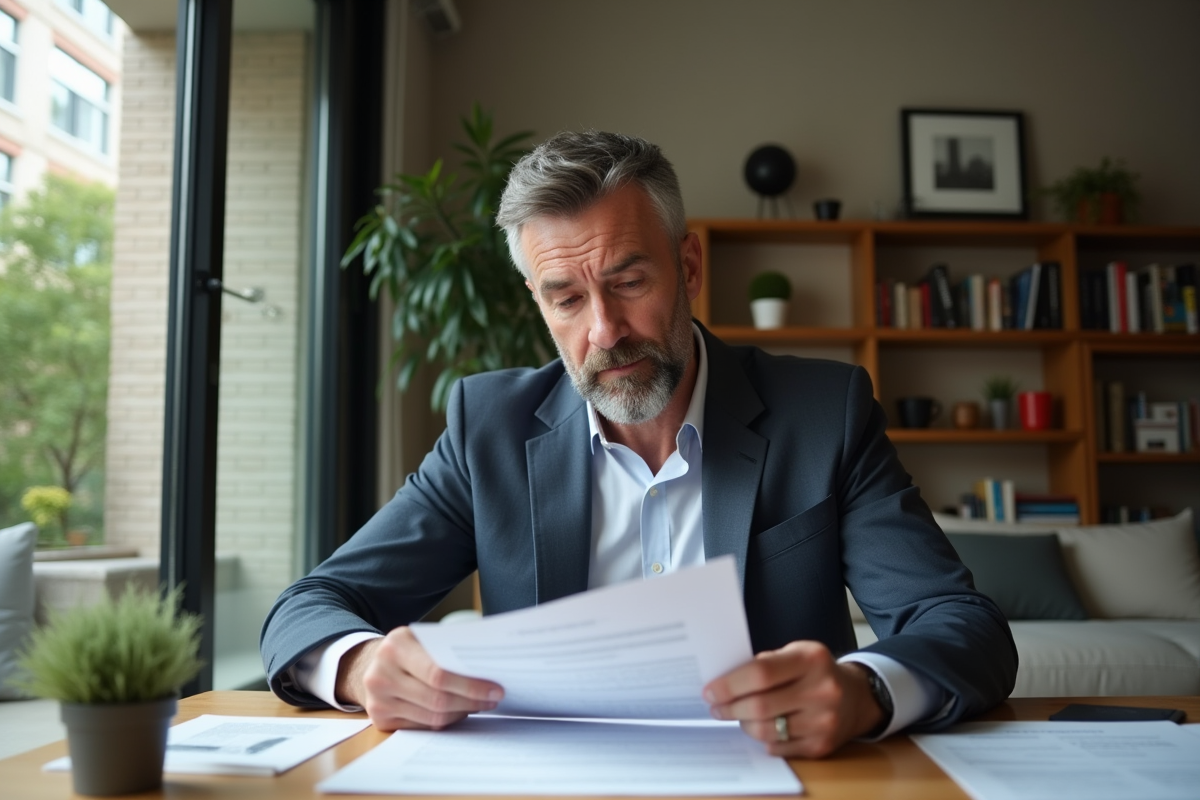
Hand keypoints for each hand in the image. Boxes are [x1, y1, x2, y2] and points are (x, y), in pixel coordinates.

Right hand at [336, 627, 503, 730]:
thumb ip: (448, 648)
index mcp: (395, 646)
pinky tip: (459, 710)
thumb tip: (487, 667)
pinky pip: (423, 726)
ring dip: (462, 712)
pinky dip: (446, 720)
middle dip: (471, 701)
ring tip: (480, 704)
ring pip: (432, 716)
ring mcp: (378, 699)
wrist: (370, 663)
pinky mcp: (380, 718)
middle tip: (493, 699)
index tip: (495, 689)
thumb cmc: (409, 649)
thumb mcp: (422, 637)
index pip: (437, 673)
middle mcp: (381, 673)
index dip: (469, 685)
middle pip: (436, 698)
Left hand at [703, 641, 882, 757]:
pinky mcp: (822, 746)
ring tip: (738, 716)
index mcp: (811, 659)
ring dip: (745, 724)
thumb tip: (723, 682)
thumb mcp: (795, 653)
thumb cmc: (814, 671)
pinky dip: (763, 739)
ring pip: (767, 730)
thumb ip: (765, 663)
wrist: (857, 697)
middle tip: (716, 707)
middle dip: (730, 708)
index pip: (760, 673)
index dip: (729, 685)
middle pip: (761, 705)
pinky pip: (778, 748)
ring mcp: (824, 721)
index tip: (710, 691)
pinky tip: (760, 727)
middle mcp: (822, 690)